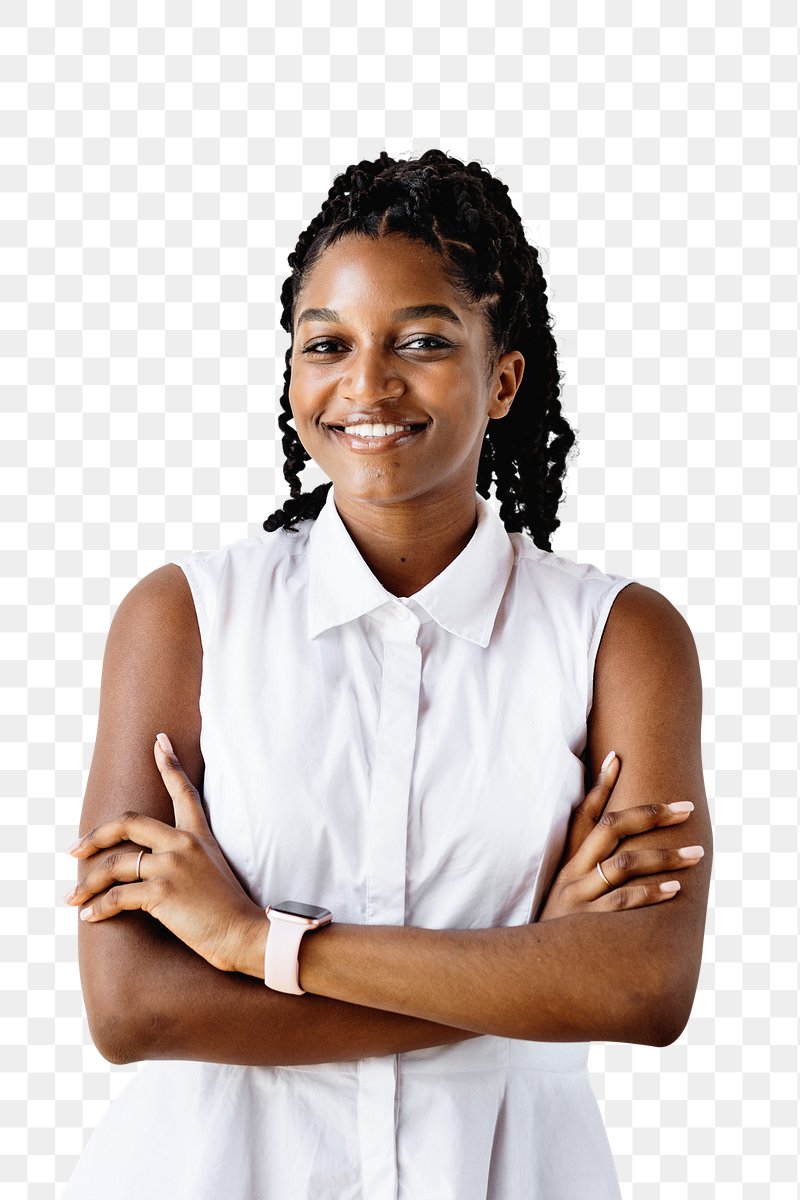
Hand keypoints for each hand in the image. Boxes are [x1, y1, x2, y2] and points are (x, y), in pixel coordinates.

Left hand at [64, 733, 267, 975]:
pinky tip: (89, 917)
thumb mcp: (213, 870)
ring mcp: (172, 865)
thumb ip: (188, 858)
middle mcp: (183, 843)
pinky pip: (117, 896)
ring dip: (88, 883)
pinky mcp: (162, 891)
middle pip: (128, 823)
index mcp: (198, 836)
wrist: (243, 933)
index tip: (158, 741)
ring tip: (73, 898)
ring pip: (114, 864)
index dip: (169, 764)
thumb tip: (152, 864)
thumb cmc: (229, 909)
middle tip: (76, 848)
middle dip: (95, 835)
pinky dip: (98, 908)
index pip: (183, 791)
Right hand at [538, 751, 703, 921]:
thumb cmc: (556, 926)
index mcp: (566, 859)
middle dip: (651, 814)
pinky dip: (651, 894)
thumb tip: (613, 848)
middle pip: (611, 828)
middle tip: (686, 808)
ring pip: (624, 864)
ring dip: (664, 857)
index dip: (600, 784)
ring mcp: (580, 896)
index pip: (584, 812)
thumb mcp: (562, 891)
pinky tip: (675, 890)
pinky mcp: (589, 924)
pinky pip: (624, 902)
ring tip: (696, 854)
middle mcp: (573, 872)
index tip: (619, 758)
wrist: (528, 968)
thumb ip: (584, 867)